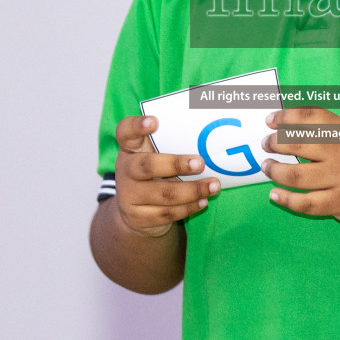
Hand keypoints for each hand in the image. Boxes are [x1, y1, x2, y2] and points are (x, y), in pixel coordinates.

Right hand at [112, 115, 218, 237]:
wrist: (134, 214)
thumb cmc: (153, 176)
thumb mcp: (153, 157)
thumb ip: (169, 146)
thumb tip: (208, 137)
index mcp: (130, 149)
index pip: (125, 132)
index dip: (137, 126)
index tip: (154, 121)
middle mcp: (126, 170)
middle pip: (147, 166)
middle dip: (175, 164)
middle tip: (200, 163)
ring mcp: (129, 195)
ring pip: (164, 194)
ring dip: (192, 190)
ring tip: (214, 185)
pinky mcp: (138, 217)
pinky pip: (168, 213)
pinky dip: (189, 207)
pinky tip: (203, 201)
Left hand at [262, 107, 339, 229]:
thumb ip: (327, 128)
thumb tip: (288, 118)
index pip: (311, 117)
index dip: (287, 117)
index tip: (270, 120)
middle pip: (299, 143)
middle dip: (275, 143)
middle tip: (265, 144)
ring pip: (297, 176)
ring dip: (275, 171)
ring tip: (267, 167)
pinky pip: (305, 203)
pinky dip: (286, 199)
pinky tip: (275, 194)